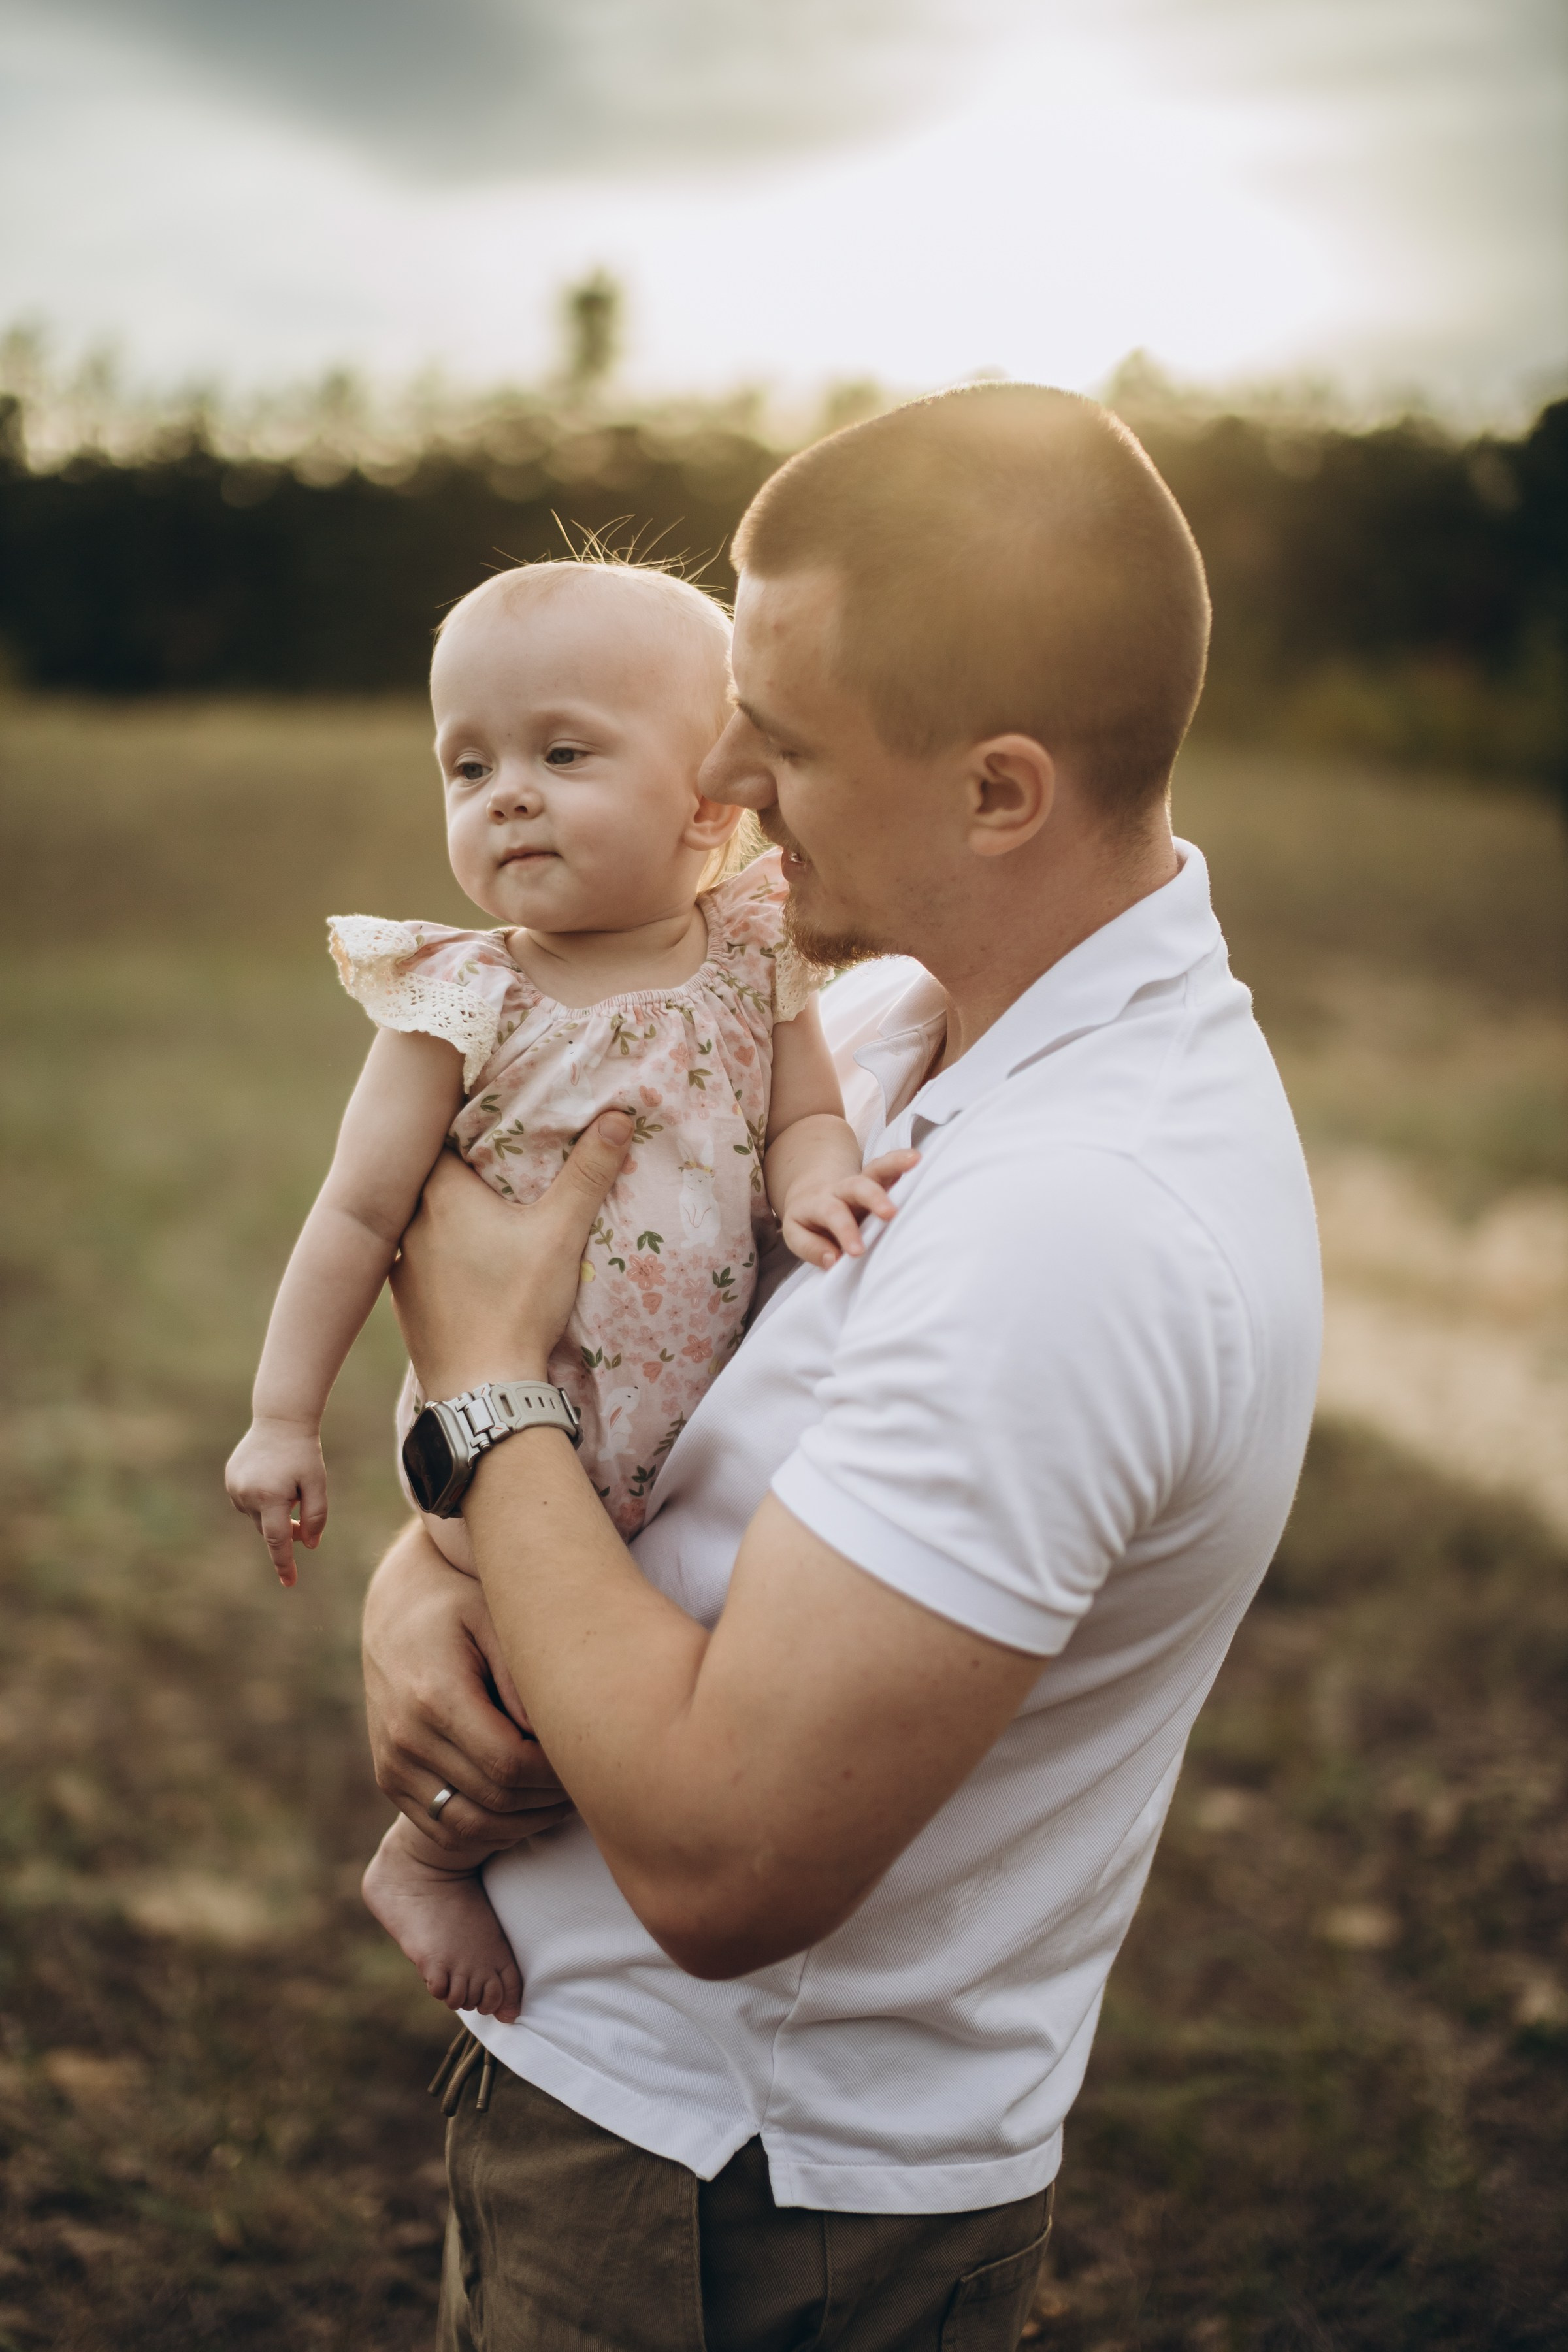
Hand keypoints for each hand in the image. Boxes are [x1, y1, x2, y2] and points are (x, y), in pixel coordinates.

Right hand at [225, 1417, 326, 1586]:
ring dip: (273, 1509)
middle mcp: (247, 1495)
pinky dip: (262, 1499)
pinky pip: (248, 1502)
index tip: (289, 1583)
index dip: (284, 1563)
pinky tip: (271, 1477)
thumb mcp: (317, 1483)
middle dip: (286, 1526)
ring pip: (258, 1516)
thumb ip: (316, 1516)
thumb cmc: (304, 1453)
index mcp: (270, 1497)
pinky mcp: (230, 1480)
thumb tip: (308, 1545)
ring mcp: (235, 1487)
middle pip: (269, 1528)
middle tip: (301, 1502)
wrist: (280, 1420)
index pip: (277, 1541)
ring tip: (284, 1480)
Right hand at [364, 1522, 574, 1850]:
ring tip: (560, 1797)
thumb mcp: (494, 1618)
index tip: (585, 1757)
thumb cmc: (459, 1603)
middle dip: (547, 1800)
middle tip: (585, 1782)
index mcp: (434, 1697)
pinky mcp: (389, 1778)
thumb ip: (521, 1676)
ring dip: (523, 1822)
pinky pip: (444, 1829)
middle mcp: (406, 1738)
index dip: (554, 1774)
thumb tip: (552, 1738)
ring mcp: (392, 1764)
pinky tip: (525, 1804)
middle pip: (493, 1800)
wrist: (396, 1606)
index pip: (508, 1764)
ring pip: (468, 1828)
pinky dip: (490, 1828)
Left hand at [390, 1110, 633, 1397]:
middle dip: (459, 1171)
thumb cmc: (519, 1304)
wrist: (483, 1388)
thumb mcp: (561, 1233)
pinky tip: (462, 1264)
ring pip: (419, 1221)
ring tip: (479, 1214)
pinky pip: (417, 1261)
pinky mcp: (403, 1301)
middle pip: (429, 1178)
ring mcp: (400, 1264)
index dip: (467, 1127)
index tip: (494, 1123)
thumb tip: (617, 1116)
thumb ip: (587, 1173)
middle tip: (494, 1168)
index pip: (443, 1138)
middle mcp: (408, 1222)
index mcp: (440, 1194)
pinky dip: (436, 1255)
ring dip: (444, 1216)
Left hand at [779, 1149, 918, 1270]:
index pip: (833, 1214)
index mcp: (819, 1203)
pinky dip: (904, 1161)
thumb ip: (812, 1247)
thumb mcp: (796, 1235)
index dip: (845, 1231)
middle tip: (890, 1213)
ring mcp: (863, 1183)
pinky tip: (919, 1159)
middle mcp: (842, 1189)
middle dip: (874, 1197)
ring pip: (877, 1169)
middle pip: (857, 1186)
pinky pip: (891, 1169)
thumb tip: (834, 1259)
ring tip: (915, 1161)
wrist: (811, 1195)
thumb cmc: (807, 1222)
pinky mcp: (879, 1182)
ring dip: (895, 1164)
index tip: (857, 1252)